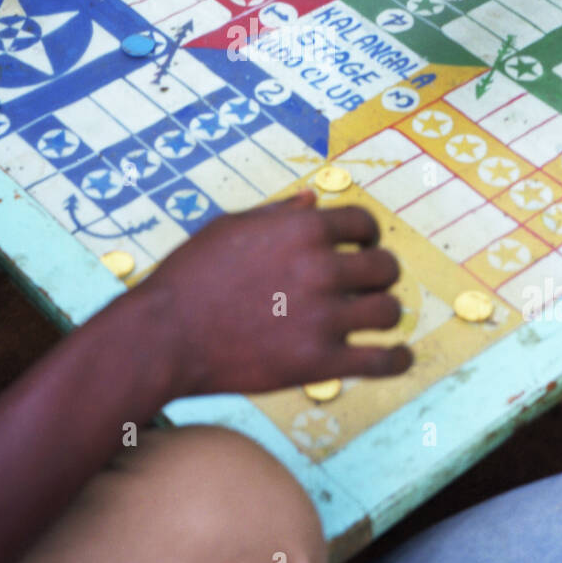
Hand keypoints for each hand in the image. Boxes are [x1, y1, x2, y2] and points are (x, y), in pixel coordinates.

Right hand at [138, 191, 411, 396]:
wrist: (164, 336)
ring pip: (388, 312)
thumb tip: (312, 200)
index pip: (364, 224)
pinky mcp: (319, 362)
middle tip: (367, 286)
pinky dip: (397, 360)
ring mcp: (323, 317)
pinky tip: (396, 357)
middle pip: (385, 268)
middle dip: (379, 275)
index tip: (362, 248)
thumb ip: (278, 214)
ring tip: (371, 320)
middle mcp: (320, 268)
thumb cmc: (190, 277)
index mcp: (302, 229)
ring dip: (384, 314)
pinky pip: (382, 361)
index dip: (368, 236)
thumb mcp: (230, 228)